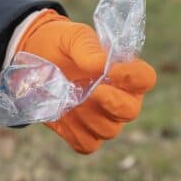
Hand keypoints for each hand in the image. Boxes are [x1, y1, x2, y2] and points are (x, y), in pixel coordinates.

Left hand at [16, 10, 156, 154]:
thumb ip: (88, 48)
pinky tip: (62, 115)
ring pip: (109, 130)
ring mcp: (104, 119)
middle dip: (112, 103)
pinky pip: (87, 144)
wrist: (35, 58)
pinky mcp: (83, 134)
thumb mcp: (73, 36)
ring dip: (87, 115)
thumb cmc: (62, 44)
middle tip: (91, 91)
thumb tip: (101, 65)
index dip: (133, 77)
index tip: (111, 70)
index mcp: (125, 72)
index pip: (145, 78)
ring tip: (69, 97)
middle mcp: (121, 98)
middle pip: (131, 111)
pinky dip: (74, 132)